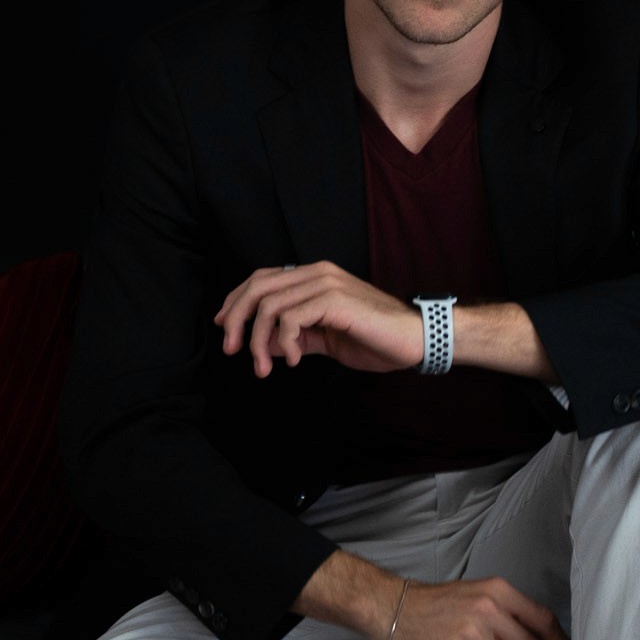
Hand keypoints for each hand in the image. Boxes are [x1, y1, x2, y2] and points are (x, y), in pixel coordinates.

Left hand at [210, 262, 424, 376]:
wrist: (415, 339)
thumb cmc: (375, 339)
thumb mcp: (325, 341)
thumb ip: (294, 338)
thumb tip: (262, 345)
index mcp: (314, 277)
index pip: (262, 279)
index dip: (236, 301)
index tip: (225, 328)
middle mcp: (317, 273)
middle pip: (258, 287)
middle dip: (237, 320)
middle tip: (232, 350)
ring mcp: (326, 284)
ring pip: (270, 306)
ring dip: (259, 341)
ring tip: (265, 366)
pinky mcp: (334, 300)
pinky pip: (291, 318)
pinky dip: (285, 343)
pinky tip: (294, 360)